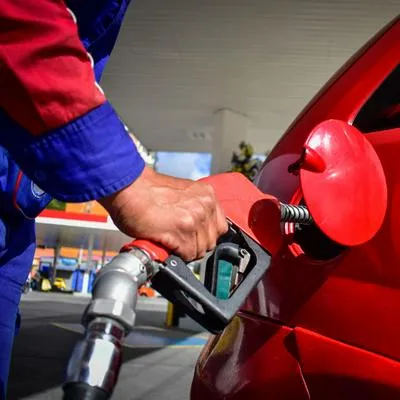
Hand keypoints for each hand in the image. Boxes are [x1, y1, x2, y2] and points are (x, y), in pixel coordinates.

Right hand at [99, 167, 227, 260]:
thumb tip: (197, 228)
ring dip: (185, 250)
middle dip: (195, 245)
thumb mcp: (182, 194)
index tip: (195, 237)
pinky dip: (176, 254)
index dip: (205, 235)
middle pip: (211, 241)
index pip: (220, 227)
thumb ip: (194, 208)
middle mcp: (204, 206)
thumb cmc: (146, 190)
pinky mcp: (181, 232)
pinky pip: (187, 254)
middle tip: (179, 241)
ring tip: (171, 241)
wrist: (128, 187)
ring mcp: (194, 219)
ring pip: (199, 250)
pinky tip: (166, 244)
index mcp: (207, 195)